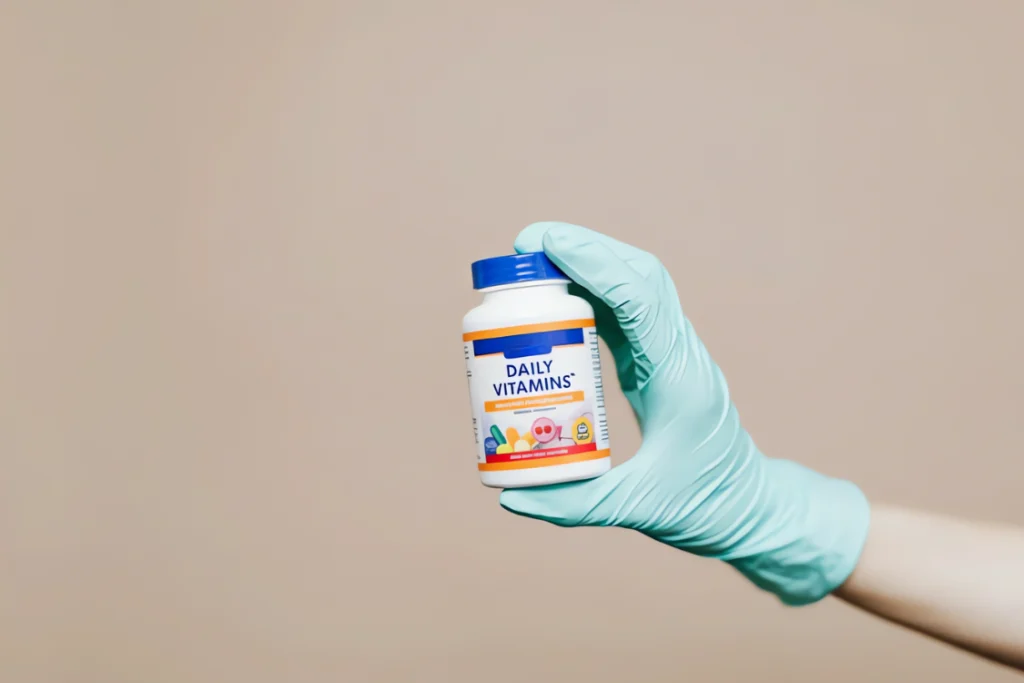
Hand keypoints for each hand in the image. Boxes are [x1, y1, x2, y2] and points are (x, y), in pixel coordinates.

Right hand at [499, 222, 869, 604]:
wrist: (749, 508)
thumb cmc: (706, 506)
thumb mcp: (641, 509)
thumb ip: (576, 504)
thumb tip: (511, 498)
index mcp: (678, 377)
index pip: (640, 299)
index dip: (594, 263)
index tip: (546, 243)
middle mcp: (678, 353)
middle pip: (640, 275)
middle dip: (586, 248)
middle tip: (526, 243)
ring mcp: (671, 354)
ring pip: (634, 287)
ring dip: (588, 265)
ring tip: (533, 262)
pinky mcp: (657, 363)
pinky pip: (625, 314)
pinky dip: (591, 296)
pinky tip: (555, 301)